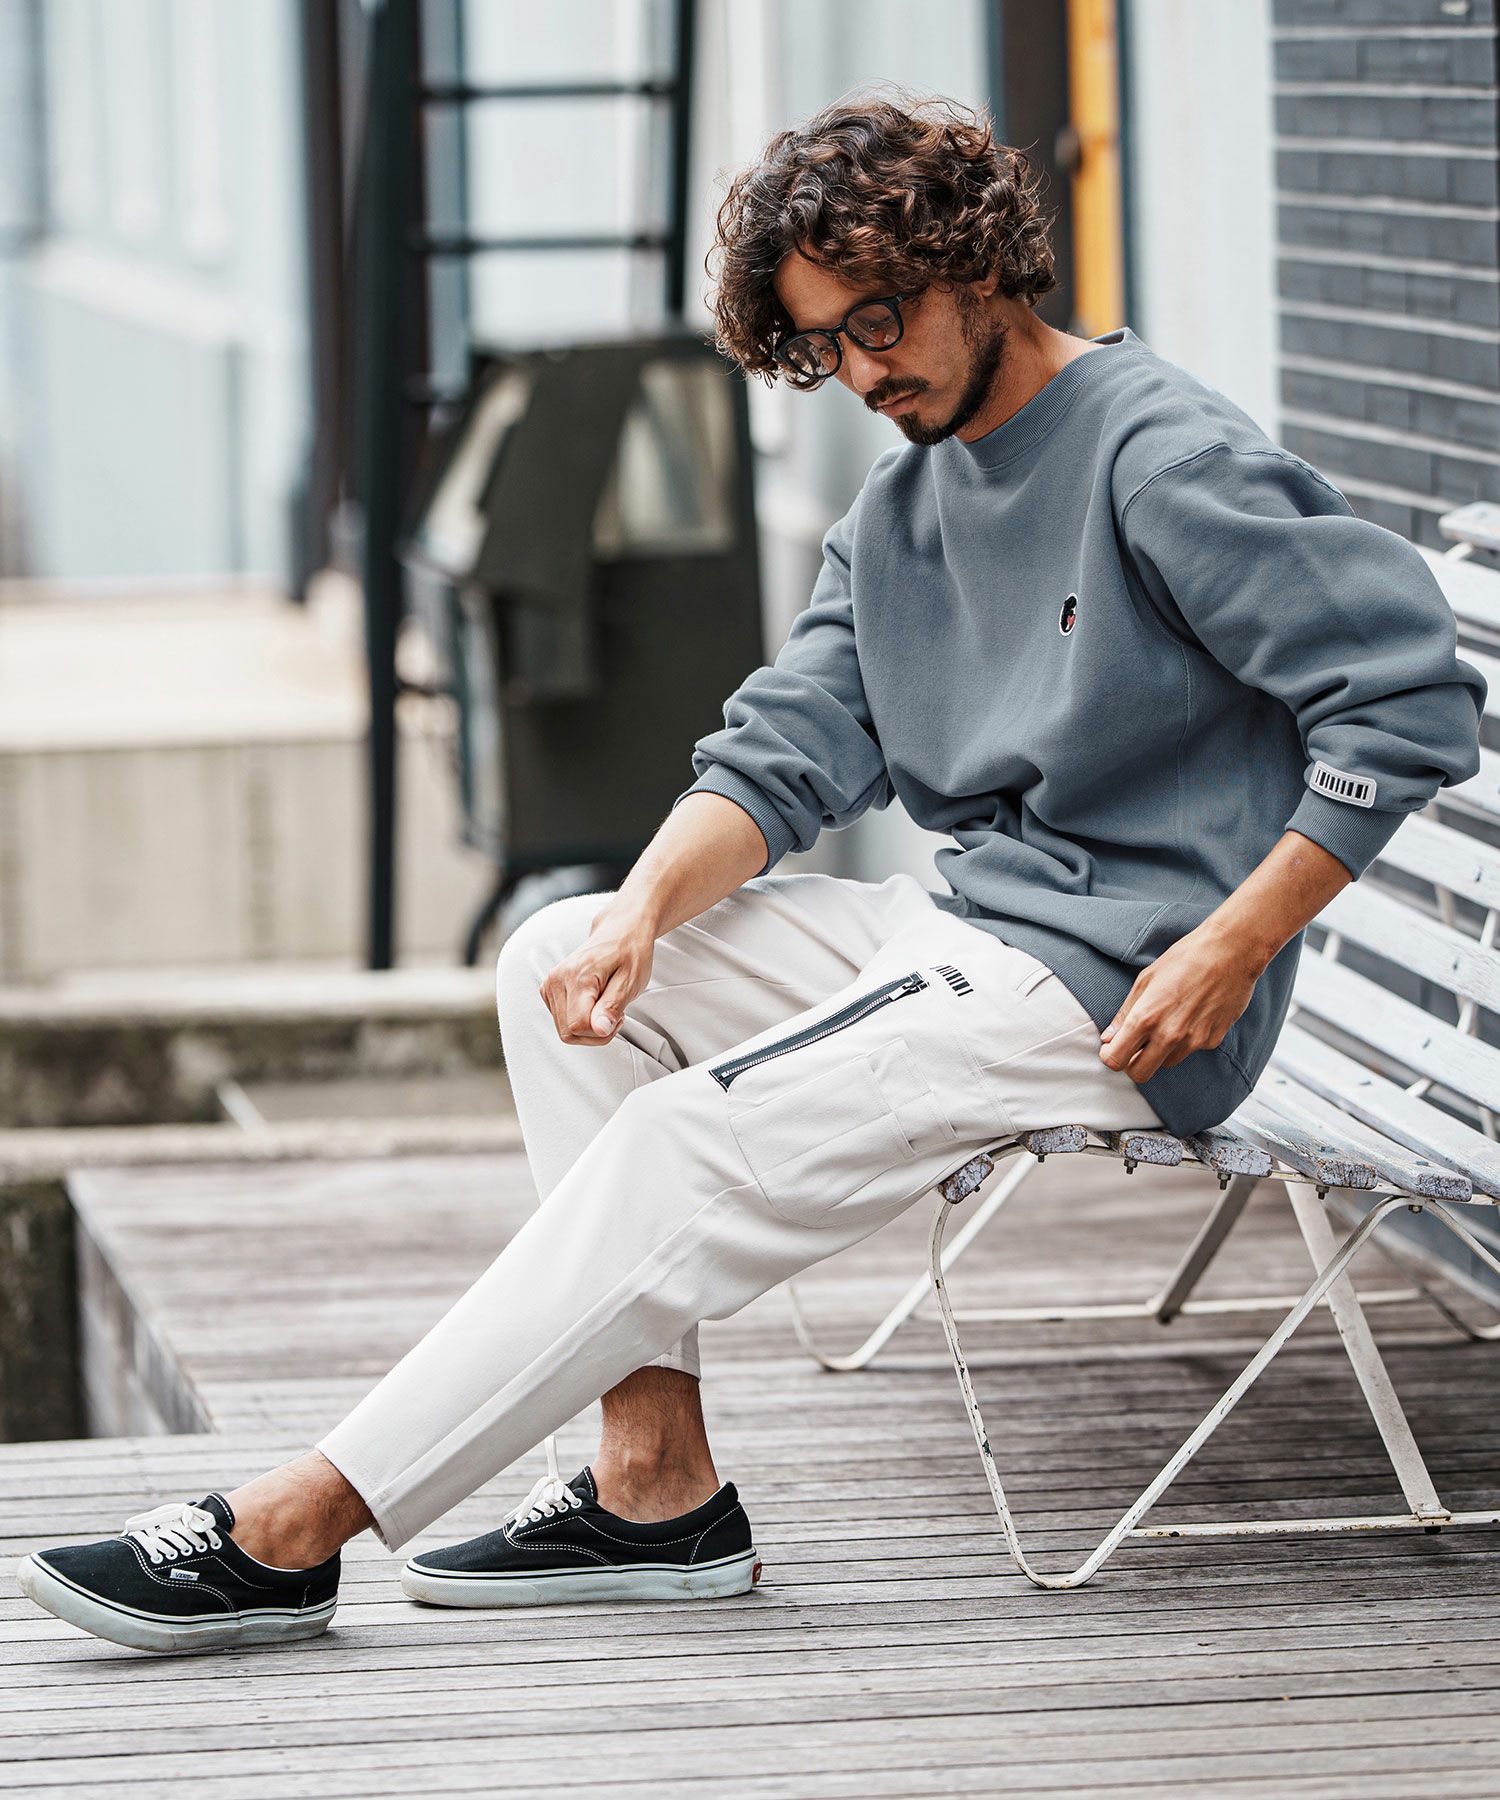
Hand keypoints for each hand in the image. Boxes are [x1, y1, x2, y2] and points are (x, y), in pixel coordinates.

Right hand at [538, 902, 656, 1045]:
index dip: (602, 1031)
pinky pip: (563, 1021)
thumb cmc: (629, 952)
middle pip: (569, 1032)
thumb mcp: (631, 980)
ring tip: (606, 1005)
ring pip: (565, 1030)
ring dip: (589, 1027)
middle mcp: (557, 980)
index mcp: (576, 976)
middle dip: (596, 1033)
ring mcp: (550, 984)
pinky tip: (595, 1004)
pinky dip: (580, 1020)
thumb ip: (612, 1006)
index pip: (578, 1026)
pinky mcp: (549, 990)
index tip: (618, 1017)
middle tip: (614, 1013)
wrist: (620, 931)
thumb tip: (599, 1029)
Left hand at [1098, 923, 1260, 1083]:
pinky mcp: (1213, 1040)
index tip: (1113, 1048)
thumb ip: (1125, 1012)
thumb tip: (1109, 1037)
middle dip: (1132, 1063)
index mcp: (1146, 1018)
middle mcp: (1169, 1035)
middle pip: (1140, 1074)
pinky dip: (1185, 1041)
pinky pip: (1190, 1051)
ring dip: (1159, 1052)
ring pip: (1166, 1064)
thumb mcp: (1146, 980)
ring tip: (1166, 1023)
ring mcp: (1194, 1041)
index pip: (1116, 1060)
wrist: (1231, 952)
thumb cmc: (1185, 958)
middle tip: (1134, 1046)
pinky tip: (1190, 1016)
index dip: (1111, 1056)